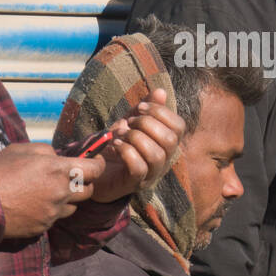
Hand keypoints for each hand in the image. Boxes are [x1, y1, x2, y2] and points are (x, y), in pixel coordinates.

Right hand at [0, 141, 105, 238]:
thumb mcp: (21, 149)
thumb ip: (46, 150)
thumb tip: (58, 157)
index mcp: (58, 169)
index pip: (95, 170)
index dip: (98, 165)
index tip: (94, 162)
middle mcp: (61, 192)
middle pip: (89, 191)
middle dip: (84, 183)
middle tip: (72, 178)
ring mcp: (53, 212)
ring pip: (74, 207)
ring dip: (68, 199)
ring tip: (50, 192)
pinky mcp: (44, 227)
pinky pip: (56, 218)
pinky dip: (52, 211)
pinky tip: (36, 205)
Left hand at [90, 88, 185, 202]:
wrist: (96, 168)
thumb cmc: (117, 144)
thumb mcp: (130, 121)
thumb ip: (145, 107)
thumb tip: (161, 92)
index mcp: (166, 144)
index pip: (179, 127)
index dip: (161, 112)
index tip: (140, 108)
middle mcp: (164, 160)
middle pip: (170, 140)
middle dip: (147, 124)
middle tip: (129, 122)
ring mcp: (150, 174)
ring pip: (156, 155)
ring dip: (135, 138)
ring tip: (120, 134)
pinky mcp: (134, 184)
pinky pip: (138, 168)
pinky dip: (126, 152)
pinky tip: (116, 146)